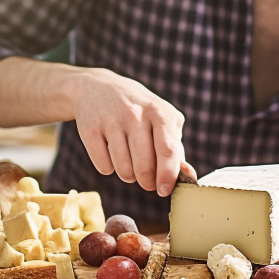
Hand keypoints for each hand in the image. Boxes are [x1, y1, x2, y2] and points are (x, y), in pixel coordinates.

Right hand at [72, 69, 194, 196]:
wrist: (97, 87)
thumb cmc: (139, 110)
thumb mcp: (162, 120)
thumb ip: (175, 149)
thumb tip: (189, 176)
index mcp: (159, 112)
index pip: (167, 150)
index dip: (167, 175)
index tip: (165, 191)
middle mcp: (135, 114)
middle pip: (144, 166)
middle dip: (147, 181)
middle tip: (147, 180)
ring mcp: (110, 121)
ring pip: (123, 170)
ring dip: (128, 175)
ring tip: (129, 161)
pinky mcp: (89, 129)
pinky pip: (104, 167)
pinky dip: (109, 168)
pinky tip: (111, 153)